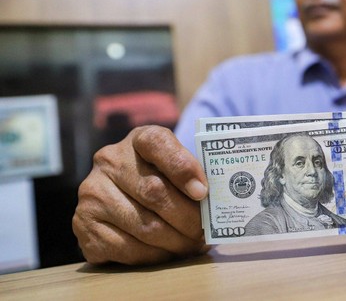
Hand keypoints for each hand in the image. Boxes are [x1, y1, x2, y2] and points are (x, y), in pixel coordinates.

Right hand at [72, 126, 208, 264]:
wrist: (119, 195)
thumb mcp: (175, 165)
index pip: (157, 143)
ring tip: (192, 246)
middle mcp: (109, 161)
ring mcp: (92, 192)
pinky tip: (168, 254)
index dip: (182, 167)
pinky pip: (126, 248)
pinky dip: (154, 256)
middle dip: (187, 218)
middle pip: (154, 192)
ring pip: (143, 225)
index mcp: (138, 139)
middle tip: (205, 233)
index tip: (202, 192)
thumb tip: (212, 203)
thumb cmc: (160, 178)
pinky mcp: (83, 224)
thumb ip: (192, 175)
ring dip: (174, 242)